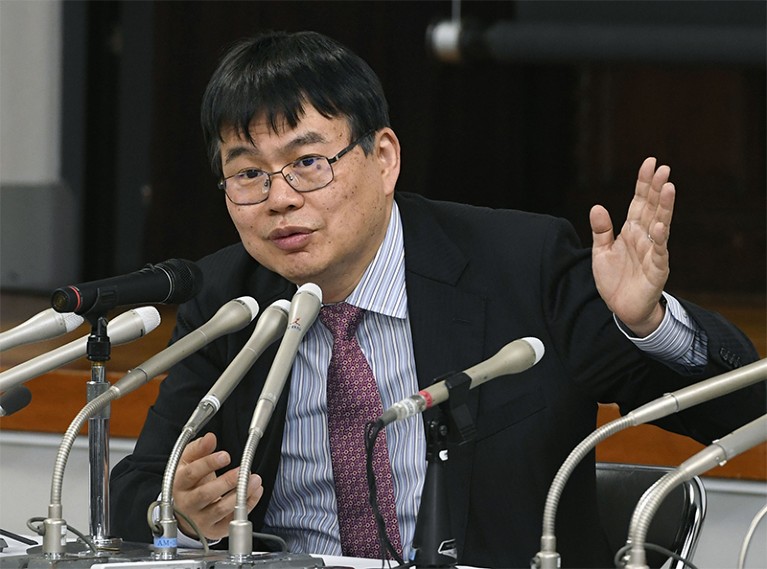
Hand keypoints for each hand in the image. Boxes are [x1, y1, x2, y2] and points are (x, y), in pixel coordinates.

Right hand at [172, 432, 263, 540]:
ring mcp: (199, 519)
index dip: (208, 464)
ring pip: (220, 509)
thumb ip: (199, 448)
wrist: (183, 511)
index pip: (191, 474)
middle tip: (243, 471)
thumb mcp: (188, 462)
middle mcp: (187, 504)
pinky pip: (232, 519)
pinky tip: (255, 491)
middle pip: (205, 494)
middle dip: (226, 482)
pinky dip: (247, 505)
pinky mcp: (213, 529)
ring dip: (240, 494)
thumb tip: (210, 437)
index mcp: (178, 485)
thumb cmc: (189, 483)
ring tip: (254, 480)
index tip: (226, 455)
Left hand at [589, 157, 674, 336]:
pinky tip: (658, 225)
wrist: (621, 308)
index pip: (639, 202)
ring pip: (660, 225)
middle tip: (663, 168)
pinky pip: (659, 252)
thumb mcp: (601, 252)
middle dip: (657, 188)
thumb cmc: (614, 279)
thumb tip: (597, 206)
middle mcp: (644, 237)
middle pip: (652, 208)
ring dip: (665, 207)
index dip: (644, 183)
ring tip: (668, 187)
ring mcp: (653, 252)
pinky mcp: (657, 270)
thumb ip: (601, 230)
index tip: (650, 163)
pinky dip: (659, 240)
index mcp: (631, 230)